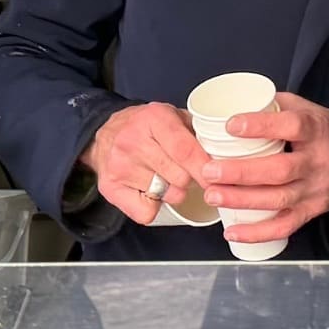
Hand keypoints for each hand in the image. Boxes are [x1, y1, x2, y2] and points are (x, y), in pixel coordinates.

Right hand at [82, 103, 213, 224]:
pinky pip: (146, 212)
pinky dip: (154, 206)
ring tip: (164, 176)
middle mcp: (132, 141)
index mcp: (153, 118)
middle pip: (179, 178)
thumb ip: (197, 131)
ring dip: (173, 192)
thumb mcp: (173, 116)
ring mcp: (119, 166)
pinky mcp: (110, 188)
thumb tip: (224, 157)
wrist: (104, 133)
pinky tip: (150, 190)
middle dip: (190, 179)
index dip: (205, 168)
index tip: (218, 178)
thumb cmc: (146, 126)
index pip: (185, 151)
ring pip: (167, 196)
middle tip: (184, 171)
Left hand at [197, 93, 328, 244]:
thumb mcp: (310, 110)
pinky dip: (258, 232)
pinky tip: (232, 231)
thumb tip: (236, 103)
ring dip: (243, 200)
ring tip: (214, 195)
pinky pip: (285, 226)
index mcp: (317, 130)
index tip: (231, 125)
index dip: (261, 126)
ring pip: (279, 199)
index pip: (292, 126)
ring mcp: (316, 190)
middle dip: (242, 173)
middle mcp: (318, 162)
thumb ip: (276, 106)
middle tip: (210, 170)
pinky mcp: (312, 210)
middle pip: (280, 170)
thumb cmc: (328, 132)